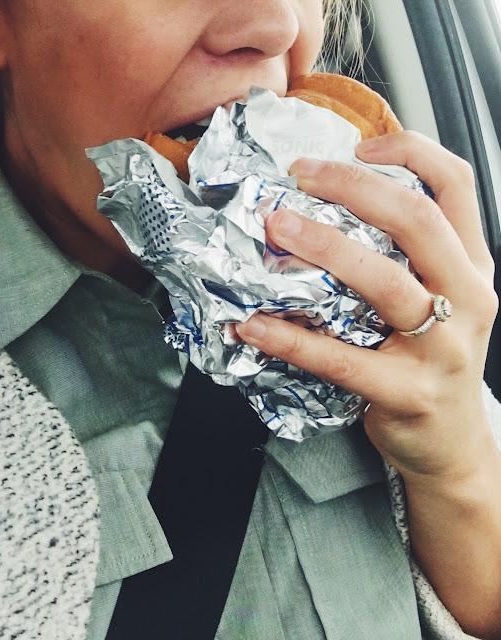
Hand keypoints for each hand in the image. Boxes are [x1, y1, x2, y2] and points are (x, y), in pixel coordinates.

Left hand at [237, 131, 498, 484]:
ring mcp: (443, 348)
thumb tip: (330, 208)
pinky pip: (342, 360)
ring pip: (383, 283)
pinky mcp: (408, 393)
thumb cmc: (431, 361)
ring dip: (323, 248)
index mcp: (471, 265)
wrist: (450, 443)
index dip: (408, 152)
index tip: (355, 145)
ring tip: (275, 229)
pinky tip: (253, 324)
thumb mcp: (438, 299)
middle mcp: (467, 298)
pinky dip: (292, 339)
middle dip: (352, 188)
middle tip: (298, 177)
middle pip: (416, 221)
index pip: (455, 185)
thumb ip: (404, 256)